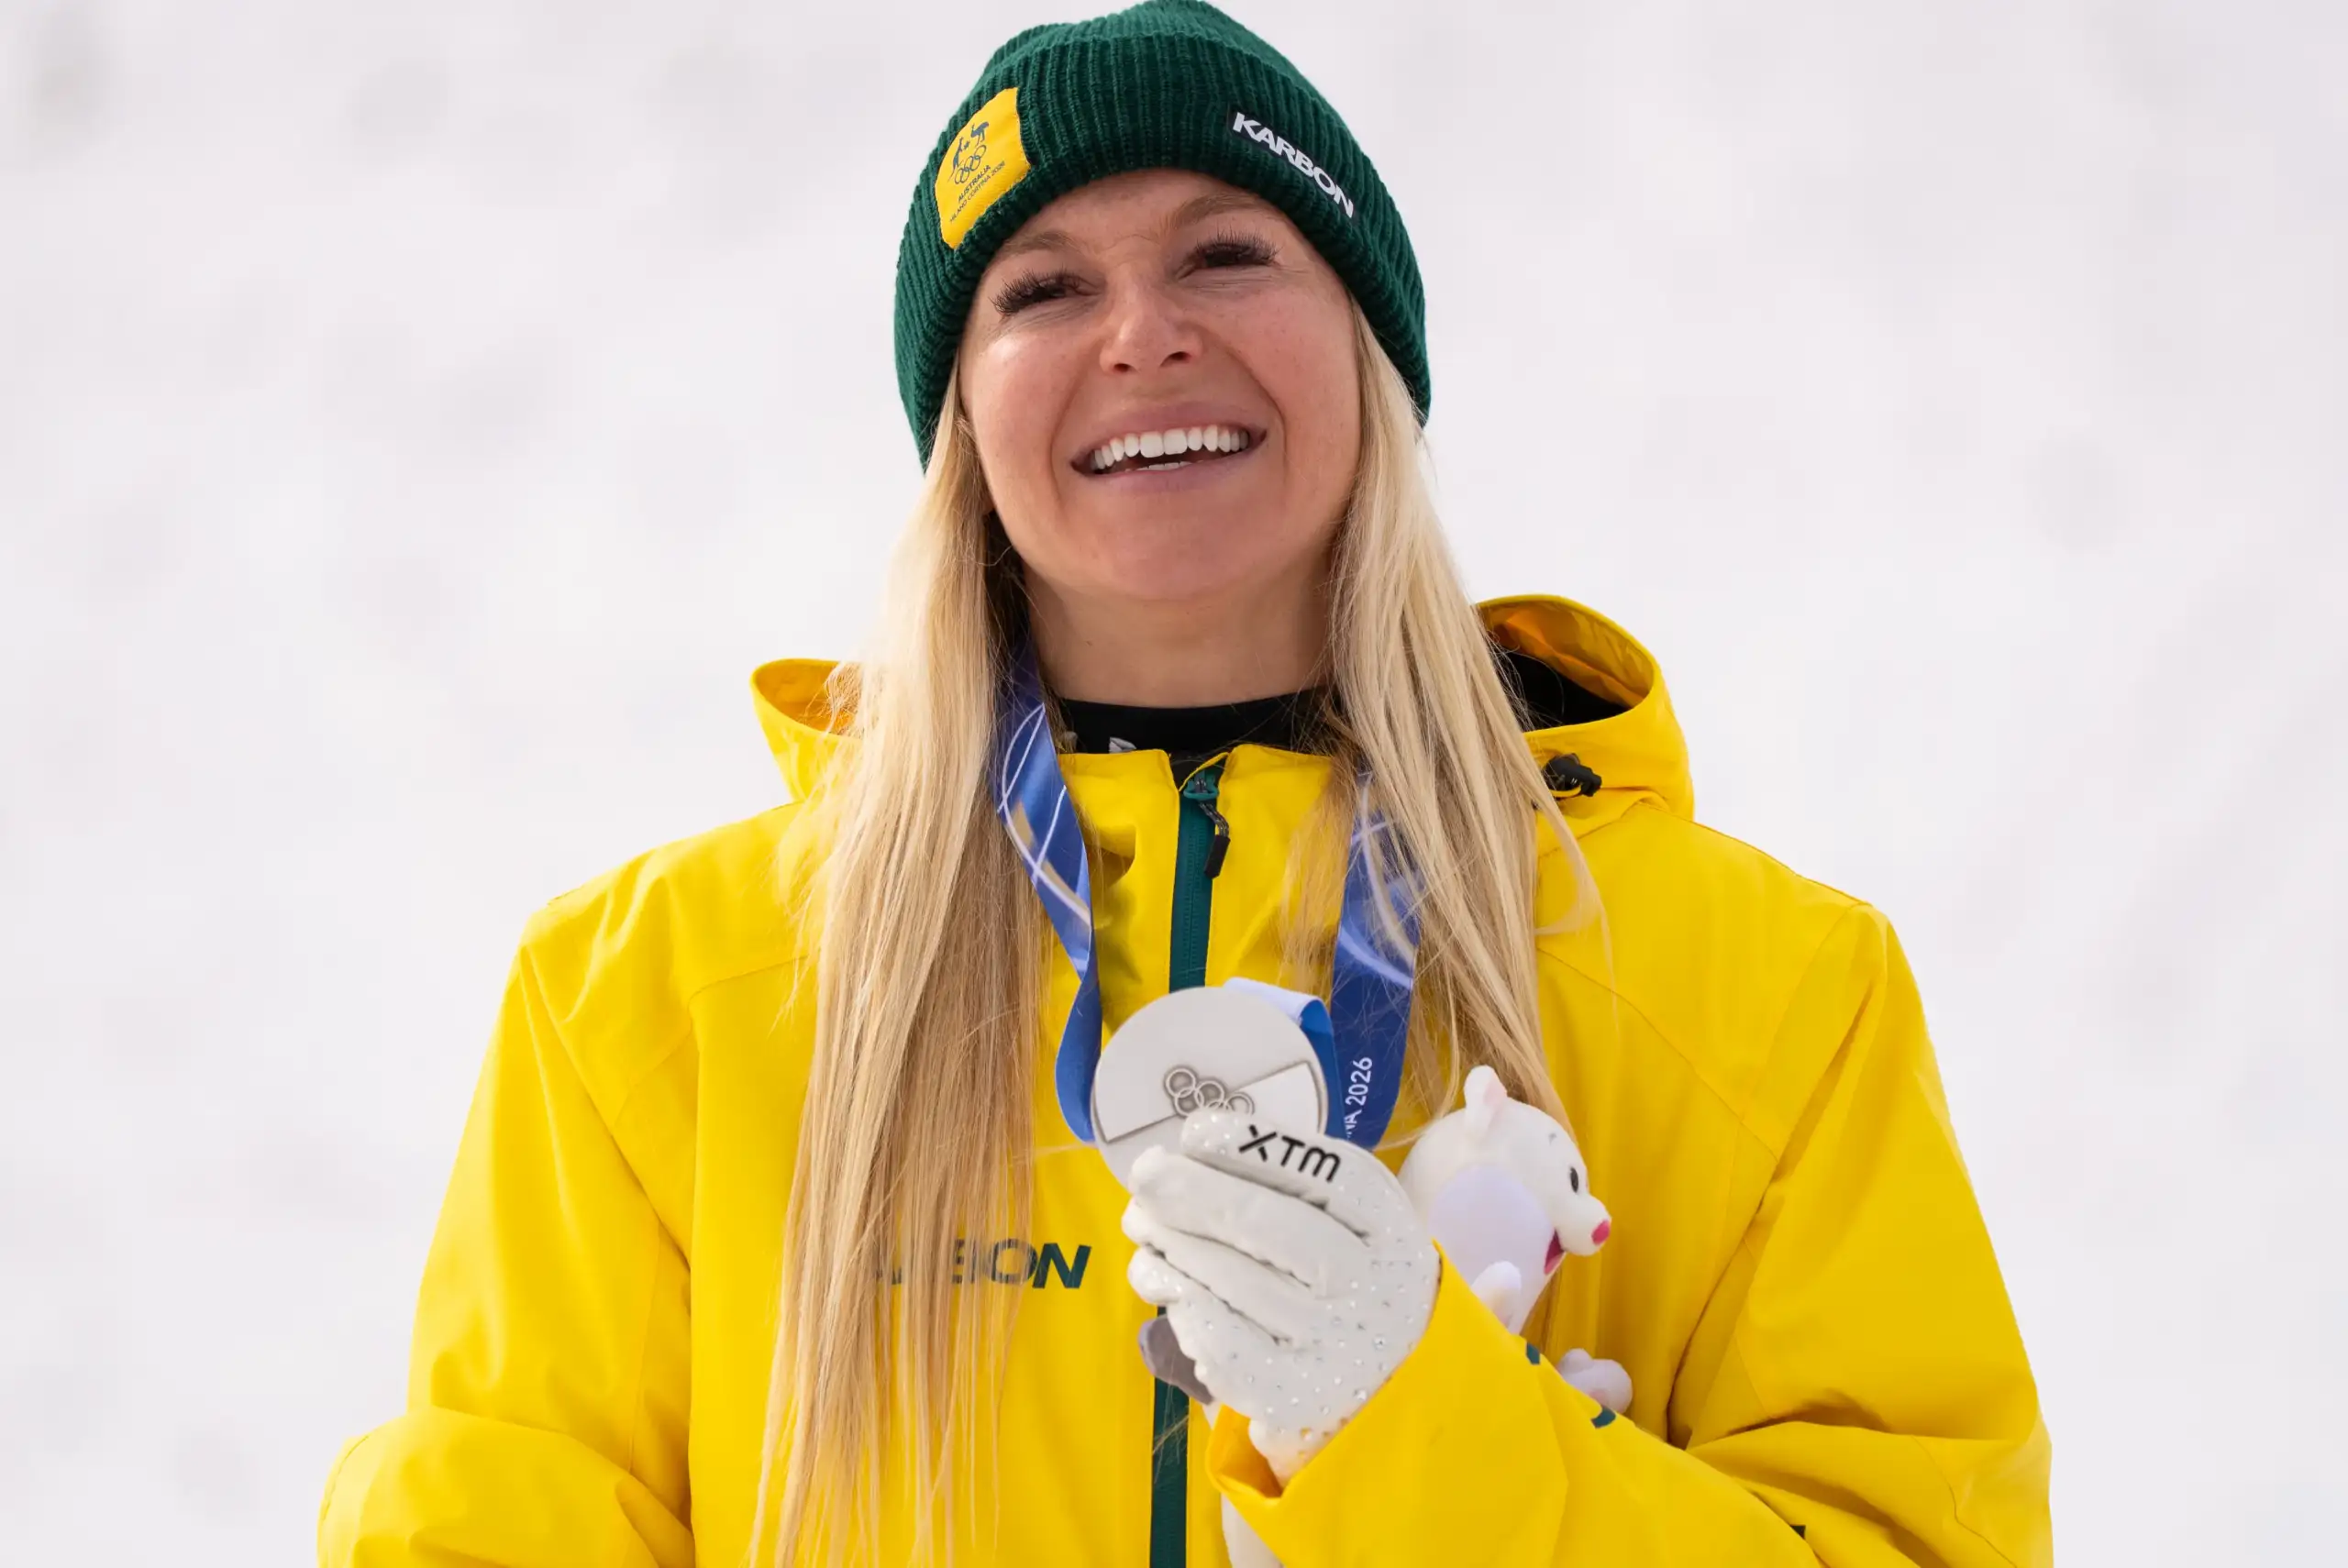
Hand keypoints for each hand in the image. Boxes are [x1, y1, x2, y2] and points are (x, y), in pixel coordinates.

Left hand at [1123, 1107, 1438, 1479]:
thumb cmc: (1350, 1271)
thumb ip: (1298, 1175)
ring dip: (1171, 1246)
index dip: (1252, 1147)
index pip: (1326, 1173)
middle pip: (1270, 1226)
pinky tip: (1161, 1279)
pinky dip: (1182, 1303)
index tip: (1194, 1132)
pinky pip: (1221, 1342)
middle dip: (1194, 1193)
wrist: (1389, 1374)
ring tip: (1141, 1224)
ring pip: (1234, 1281)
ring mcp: (1330, 1346)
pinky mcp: (1290, 1395)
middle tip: (1145, 1174)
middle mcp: (1367, 1286)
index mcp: (1387, 1227)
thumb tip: (1196, 1148)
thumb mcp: (1353, 1216)